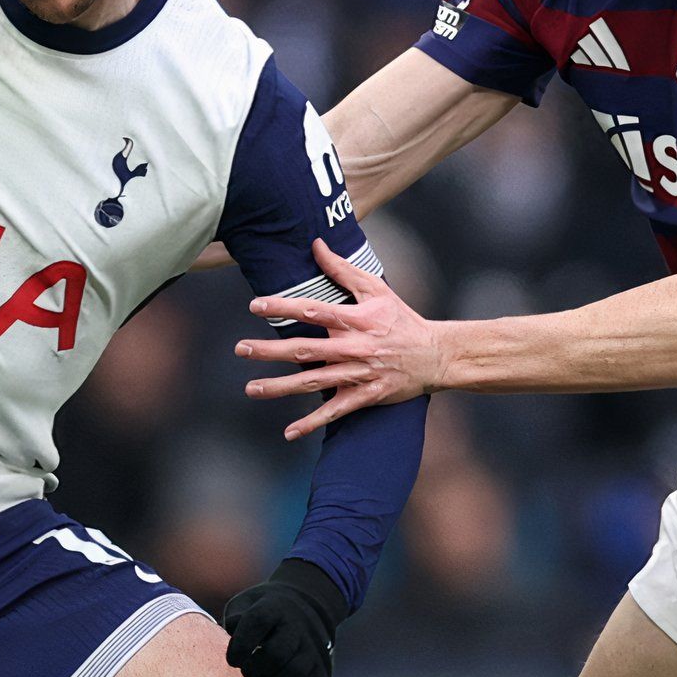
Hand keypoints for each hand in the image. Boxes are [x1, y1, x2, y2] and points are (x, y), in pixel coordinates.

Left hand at [221, 560, 347, 676]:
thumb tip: (234, 647)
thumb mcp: (246, 605)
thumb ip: (234, 622)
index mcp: (274, 607)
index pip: (258, 622)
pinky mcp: (323, 669)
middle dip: (255, 669)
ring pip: (295, 674)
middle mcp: (298, 625)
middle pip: (276, 653)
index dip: (240, 645)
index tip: (232, 660)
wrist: (307, 609)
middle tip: (247, 672)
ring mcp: (314, 647)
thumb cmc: (265, 614)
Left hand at [236, 240, 450, 439]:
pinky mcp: (366, 396)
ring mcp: (359, 374)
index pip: (314, 310)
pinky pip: (335, 412)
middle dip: (270, 350)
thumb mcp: (376, 289)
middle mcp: (354, 347)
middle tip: (241, 348)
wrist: (435, 355)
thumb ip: (343, 269)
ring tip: (251, 388)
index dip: (283, 307)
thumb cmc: (402, 319)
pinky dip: (312, 423)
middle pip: (306, 349)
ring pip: (314, 382)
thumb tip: (316, 244)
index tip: (256, 305)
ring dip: (280, 387)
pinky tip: (289, 431)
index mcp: (355, 320)